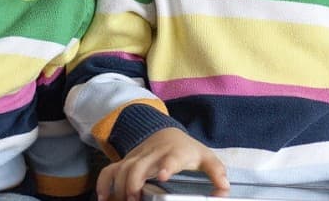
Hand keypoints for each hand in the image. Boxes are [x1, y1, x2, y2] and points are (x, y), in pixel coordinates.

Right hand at [96, 127, 229, 200]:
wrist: (166, 133)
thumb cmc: (187, 150)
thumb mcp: (206, 158)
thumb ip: (216, 173)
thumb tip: (224, 189)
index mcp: (175, 153)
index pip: (171, 158)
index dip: (166, 166)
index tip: (163, 175)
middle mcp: (153, 154)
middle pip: (137, 166)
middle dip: (133, 184)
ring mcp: (137, 157)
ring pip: (121, 169)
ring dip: (118, 188)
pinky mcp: (125, 161)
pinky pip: (109, 170)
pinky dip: (104, 184)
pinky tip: (104, 199)